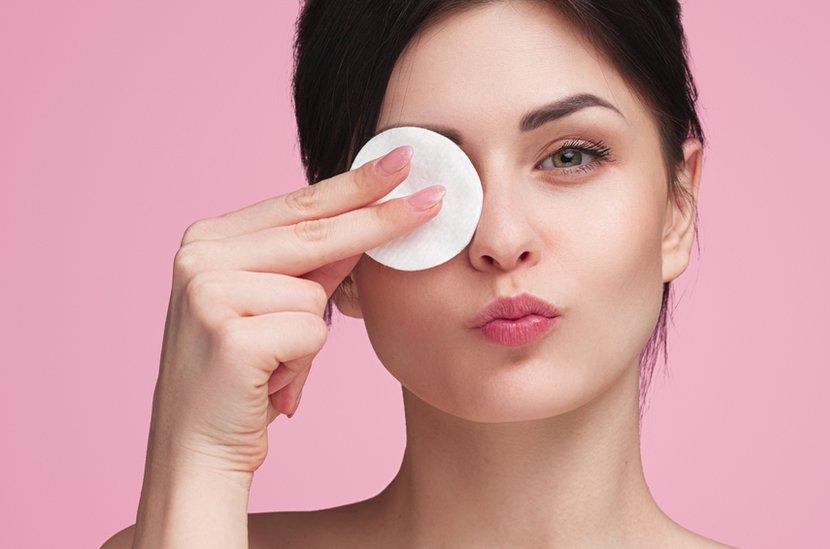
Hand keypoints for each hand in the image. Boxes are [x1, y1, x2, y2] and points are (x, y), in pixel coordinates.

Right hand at [147, 145, 443, 476]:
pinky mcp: (229, 335)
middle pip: (315, 233)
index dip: (355, 185)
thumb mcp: (274, 307)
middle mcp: (200, 257)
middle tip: (434, 198)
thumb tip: (370, 220)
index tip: (401, 161)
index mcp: (208, 241)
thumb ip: (311, 264)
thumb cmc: (243, 377)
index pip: (299, 206)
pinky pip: (310, 333)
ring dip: (310, 338)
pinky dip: (303, 363)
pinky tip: (267, 381)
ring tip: (272, 365)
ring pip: (316, 293)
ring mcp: (209, 293)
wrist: (197, 449)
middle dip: (380, 218)